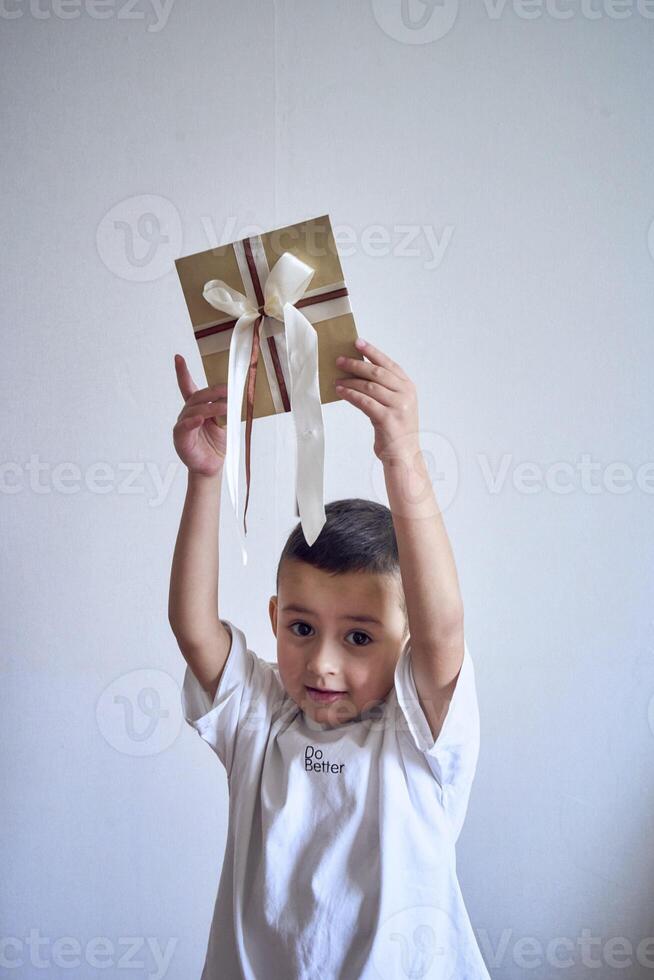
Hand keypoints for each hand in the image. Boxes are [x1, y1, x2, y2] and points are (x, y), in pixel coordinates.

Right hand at [172, 354, 227, 476]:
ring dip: (211, 407)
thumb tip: (229, 397)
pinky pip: (185, 427)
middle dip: (212, 392)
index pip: (187, 387)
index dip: (182, 373)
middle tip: (227, 390)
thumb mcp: (223, 424)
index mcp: (196, 408)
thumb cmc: (216, 444)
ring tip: (225, 407)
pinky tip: (200, 419)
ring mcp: (183, 426)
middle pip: (197, 397)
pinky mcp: (181, 438)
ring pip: (194, 410)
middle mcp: (187, 415)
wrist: (212, 466)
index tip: (178, 358)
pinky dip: (193, 421)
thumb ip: (223, 410)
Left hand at [334, 338, 420, 460]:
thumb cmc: (396, 430)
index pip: (389, 364)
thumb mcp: (395, 405)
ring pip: (369, 387)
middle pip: (377, 373)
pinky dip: (351, 395)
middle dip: (356, 364)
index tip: (358, 342)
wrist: (404, 455)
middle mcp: (406, 394)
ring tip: (336, 379)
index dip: (372, 352)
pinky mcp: (387, 419)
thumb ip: (384, 389)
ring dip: (350, 381)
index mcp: (408, 387)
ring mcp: (398, 407)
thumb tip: (359, 372)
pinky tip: (341, 392)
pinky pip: (365, 402)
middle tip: (340, 360)